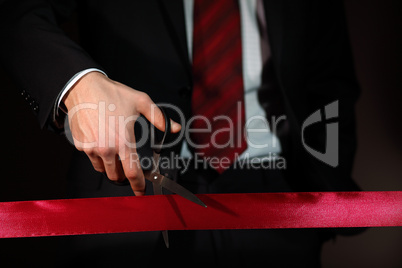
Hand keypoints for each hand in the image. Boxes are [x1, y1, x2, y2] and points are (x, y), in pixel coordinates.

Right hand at [63, 72, 180, 195]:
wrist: (84, 88)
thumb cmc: (112, 94)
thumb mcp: (141, 102)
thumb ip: (159, 118)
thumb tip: (175, 128)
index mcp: (124, 141)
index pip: (133, 173)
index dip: (138, 187)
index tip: (141, 193)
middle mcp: (107, 148)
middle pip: (117, 176)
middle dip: (124, 176)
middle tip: (128, 167)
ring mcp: (92, 148)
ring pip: (103, 169)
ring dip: (111, 167)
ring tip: (115, 152)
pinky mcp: (82, 146)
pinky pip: (92, 159)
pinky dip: (98, 157)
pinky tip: (102, 142)